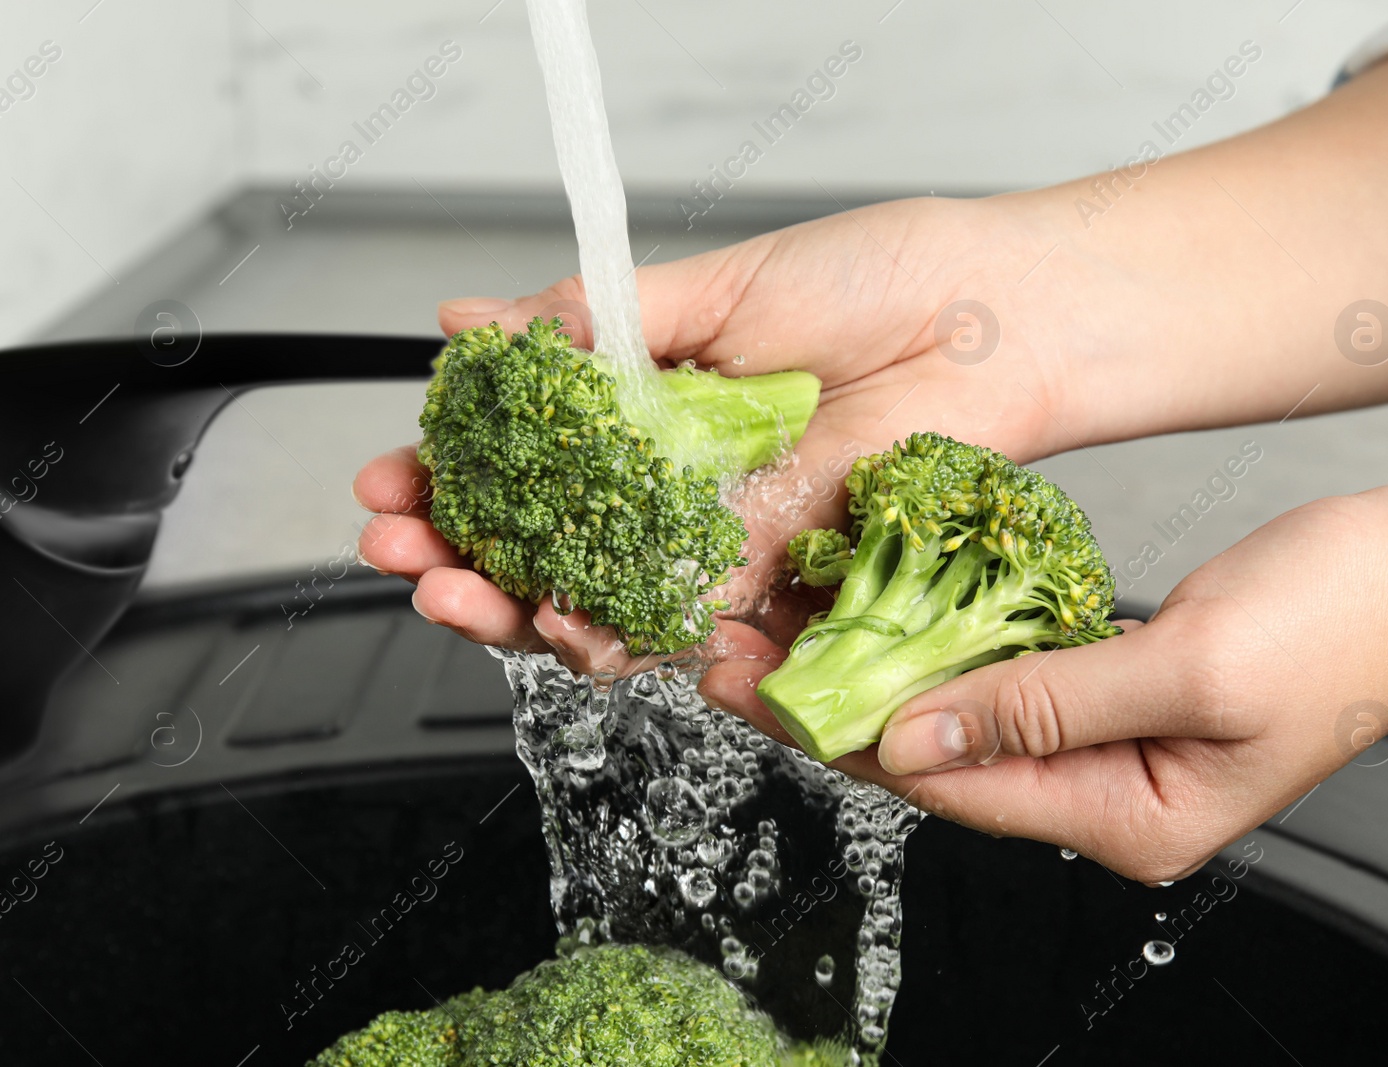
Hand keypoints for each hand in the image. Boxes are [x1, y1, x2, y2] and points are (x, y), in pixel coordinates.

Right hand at [354, 195, 1077, 671]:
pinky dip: (627, 637)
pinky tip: (569, 628)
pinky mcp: (783, 582)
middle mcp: (679, 483)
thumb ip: (598, 327)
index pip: (528, 459)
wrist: (996, 323)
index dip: (453, 476)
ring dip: (520, 608)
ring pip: (605, 597)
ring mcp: (726, 537)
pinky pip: (694, 625)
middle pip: (547, 542)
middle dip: (461, 555)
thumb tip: (476, 323)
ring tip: (457, 594)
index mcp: (651, 406)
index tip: (391, 480)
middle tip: (403, 552)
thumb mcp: (715, 288)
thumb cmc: (876, 281)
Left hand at [702, 483, 1387, 881]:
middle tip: (731, 648)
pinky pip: (1003, 680)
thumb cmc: (1347, 624)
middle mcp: (1105, 797)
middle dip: (832, 704)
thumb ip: (1048, 709)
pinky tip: (877, 609)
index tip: (750, 685)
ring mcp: (1109, 747)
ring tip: (778, 623)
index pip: (950, 785)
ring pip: (960, 717)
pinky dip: (937, 646)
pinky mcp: (1113, 693)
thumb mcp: (1191, 669)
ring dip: (872, 670)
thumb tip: (914, 738)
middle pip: (937, 759)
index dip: (842, 734)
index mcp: (1128, 821)